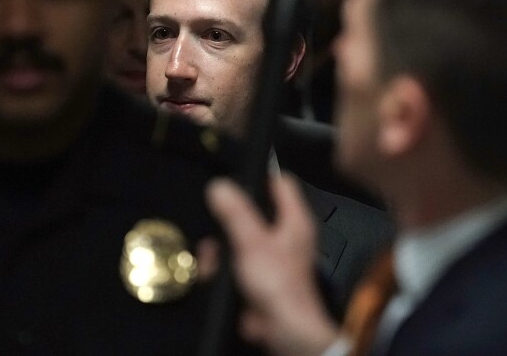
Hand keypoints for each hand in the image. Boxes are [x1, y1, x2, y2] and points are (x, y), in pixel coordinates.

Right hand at [205, 175, 342, 355]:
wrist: (282, 330)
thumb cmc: (280, 288)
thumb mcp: (251, 241)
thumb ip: (235, 212)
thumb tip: (219, 186)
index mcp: (294, 221)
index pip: (280, 183)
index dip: (259, 176)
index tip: (237, 177)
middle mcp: (285, 236)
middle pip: (253, 210)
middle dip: (228, 217)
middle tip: (216, 219)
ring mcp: (271, 256)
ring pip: (238, 236)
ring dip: (220, 245)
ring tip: (213, 254)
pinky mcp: (256, 275)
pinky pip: (233, 261)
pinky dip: (220, 266)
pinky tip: (213, 272)